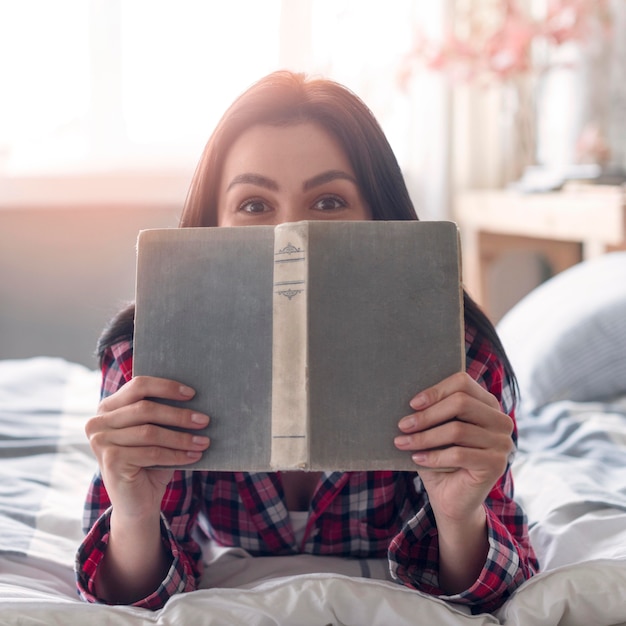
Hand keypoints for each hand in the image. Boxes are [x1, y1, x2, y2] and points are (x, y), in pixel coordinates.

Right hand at [85, 376, 209, 521]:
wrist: (137, 503)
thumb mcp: (156, 433)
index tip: (192, 394)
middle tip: (204, 420)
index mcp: (108, 408)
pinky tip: (194, 456)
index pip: (138, 386)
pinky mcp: (110, 461)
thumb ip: (164, 414)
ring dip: (181, 437)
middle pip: (145, 409)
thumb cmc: (150, 462)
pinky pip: (151, 453)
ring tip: (204, 441)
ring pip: (150, 432)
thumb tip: (195, 398)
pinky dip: (176, 454)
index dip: (166, 386)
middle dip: (179, 415)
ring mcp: (101, 442)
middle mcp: (98, 422)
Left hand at [394, 371, 513, 523]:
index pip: (463, 383)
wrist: (452, 499)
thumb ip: (431, 411)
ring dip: (425, 437)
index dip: (436, 390)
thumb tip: (409, 398)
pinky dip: (434, 456)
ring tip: (402, 442)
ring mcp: (502, 442)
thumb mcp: (435, 431)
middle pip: (461, 403)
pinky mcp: (497, 464)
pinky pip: (459, 454)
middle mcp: (500, 420)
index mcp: (487, 404)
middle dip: (427, 415)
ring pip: (457, 430)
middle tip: (402, 425)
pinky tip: (416, 459)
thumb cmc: (440, 459)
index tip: (412, 404)